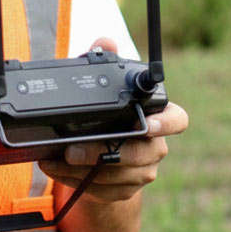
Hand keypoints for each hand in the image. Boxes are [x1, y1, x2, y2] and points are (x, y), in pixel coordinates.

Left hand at [38, 36, 188, 204]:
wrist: (104, 153)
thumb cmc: (109, 114)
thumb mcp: (104, 85)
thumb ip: (105, 61)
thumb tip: (105, 41)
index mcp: (158, 117)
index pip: (177, 120)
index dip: (166, 123)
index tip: (147, 124)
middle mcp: (155, 146)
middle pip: (138, 153)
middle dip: (102, 152)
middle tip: (72, 149)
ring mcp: (142, 171)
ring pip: (116, 175)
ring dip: (80, 169)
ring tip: (53, 158)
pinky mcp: (125, 190)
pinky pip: (102, 190)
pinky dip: (74, 180)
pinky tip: (55, 168)